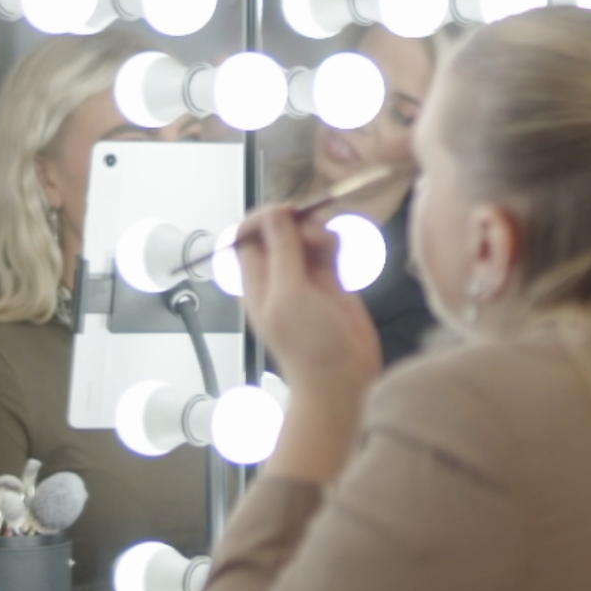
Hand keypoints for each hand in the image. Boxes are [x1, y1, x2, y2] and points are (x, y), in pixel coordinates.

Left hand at [235, 203, 381, 402]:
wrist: (343, 378)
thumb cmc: (309, 344)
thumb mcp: (289, 294)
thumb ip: (282, 251)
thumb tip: (274, 213)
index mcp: (256, 282)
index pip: (247, 237)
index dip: (262, 219)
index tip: (286, 212)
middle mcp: (278, 277)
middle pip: (278, 232)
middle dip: (294, 223)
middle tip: (313, 232)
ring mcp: (305, 279)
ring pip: (304, 238)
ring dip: (317, 231)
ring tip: (329, 244)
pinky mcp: (330, 282)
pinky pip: (326, 251)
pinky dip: (332, 243)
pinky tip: (339, 249)